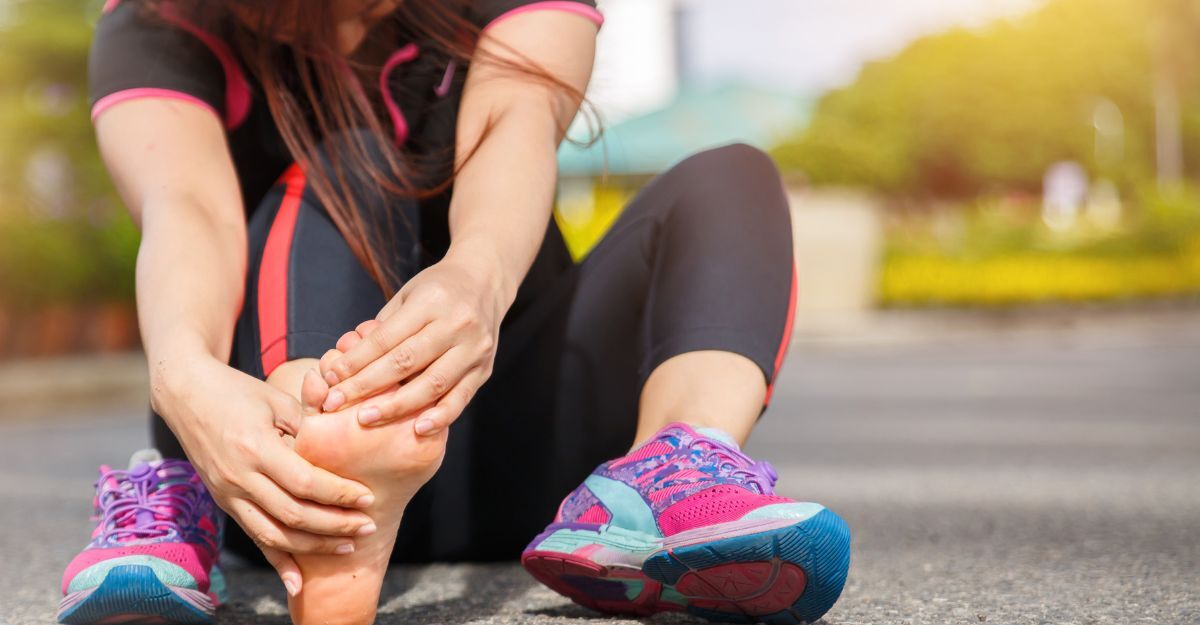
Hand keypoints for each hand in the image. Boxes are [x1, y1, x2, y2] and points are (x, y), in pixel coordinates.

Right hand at [153, 356, 376, 595]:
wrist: (186, 394)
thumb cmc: (238, 391)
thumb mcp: (276, 401)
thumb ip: (308, 427)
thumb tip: (344, 448)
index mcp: (256, 447)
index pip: (305, 482)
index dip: (339, 494)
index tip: (367, 497)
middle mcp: (239, 477)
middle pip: (293, 514)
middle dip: (335, 525)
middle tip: (368, 526)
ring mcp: (228, 494)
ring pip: (274, 534)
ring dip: (313, 546)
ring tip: (347, 546)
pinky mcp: (224, 502)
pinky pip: (254, 537)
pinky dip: (277, 561)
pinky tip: (297, 583)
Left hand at [319, 253, 504, 434]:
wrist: (485, 283)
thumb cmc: (437, 290)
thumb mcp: (407, 295)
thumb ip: (383, 328)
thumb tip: (347, 363)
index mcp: (432, 301)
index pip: (387, 338)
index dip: (356, 360)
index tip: (331, 379)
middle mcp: (456, 324)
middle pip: (405, 362)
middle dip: (366, 386)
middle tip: (336, 403)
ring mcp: (474, 349)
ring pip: (432, 384)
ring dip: (396, 406)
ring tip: (366, 419)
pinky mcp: (484, 369)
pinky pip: (461, 398)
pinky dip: (440, 416)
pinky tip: (418, 428)